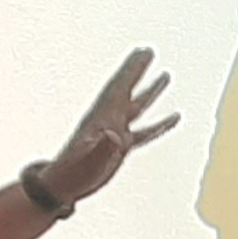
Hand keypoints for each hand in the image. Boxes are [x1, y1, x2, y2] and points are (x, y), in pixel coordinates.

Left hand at [41, 49, 178, 205]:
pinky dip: (161, 123)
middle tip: (148, 51)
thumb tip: (115, 134)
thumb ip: (102, 147)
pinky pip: (146, 131)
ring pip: (138, 107)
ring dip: (151, 91)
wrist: (63, 186)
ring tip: (165, 76)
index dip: (132, 69)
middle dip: (137, 70)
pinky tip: (174, 118)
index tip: (143, 52)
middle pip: (127, 89)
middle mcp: (110, 120)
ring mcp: (116, 133)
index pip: (120, 87)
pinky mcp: (121, 147)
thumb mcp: (88, 160)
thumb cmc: (73, 173)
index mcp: (102, 118)